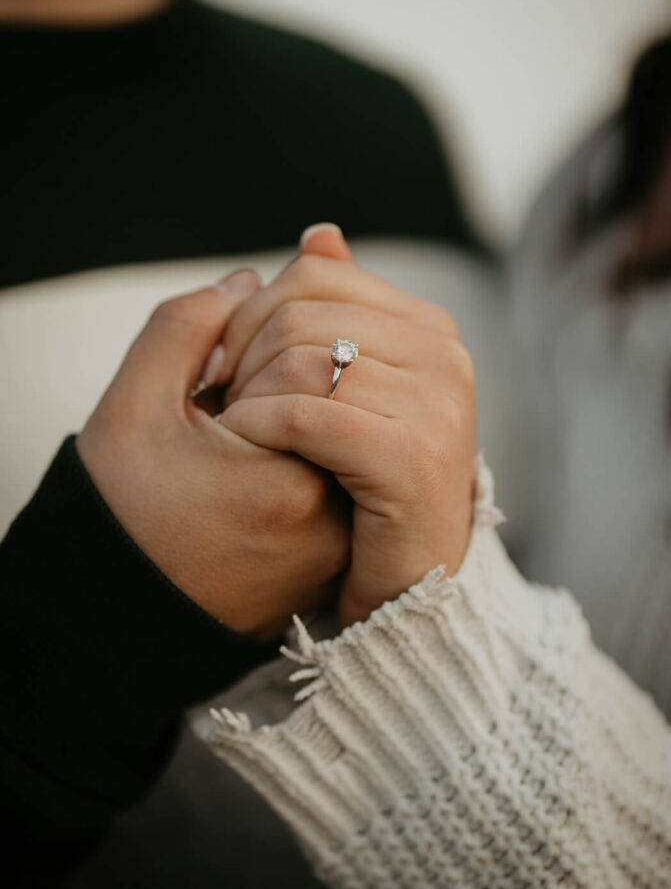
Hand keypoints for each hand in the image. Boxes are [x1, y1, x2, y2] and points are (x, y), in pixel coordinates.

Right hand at [76, 269, 349, 638]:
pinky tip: (250, 472)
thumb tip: (254, 279)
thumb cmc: (119, 512)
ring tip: (232, 455)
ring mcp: (336, 547)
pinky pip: (333, 478)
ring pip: (335, 437)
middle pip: (331, 401)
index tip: (207, 402)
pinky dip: (298, 457)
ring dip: (291, 418)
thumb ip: (188, 326)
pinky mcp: (330, 560)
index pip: (307, 368)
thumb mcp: (134, 406)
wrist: (116, 609)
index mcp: (289, 482)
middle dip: (277, 386)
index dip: (248, 363)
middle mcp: (331, 521)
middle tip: (219, 425)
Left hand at [216, 225, 476, 626]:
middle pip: (300, 314)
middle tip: (219, 401)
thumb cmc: (371, 487)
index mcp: (430, 329)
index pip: (315, 276)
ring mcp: (437, 404)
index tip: (224, 363)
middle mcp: (445, 356)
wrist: (410, 583)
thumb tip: (319, 236)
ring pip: (299, 360)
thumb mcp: (357, 392)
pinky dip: (256, 427)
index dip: (252, 312)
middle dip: (242, 354)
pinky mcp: (412, 456)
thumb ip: (340, 312)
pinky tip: (241, 449)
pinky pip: (302, 413)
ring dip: (246, 396)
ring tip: (232, 431)